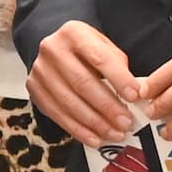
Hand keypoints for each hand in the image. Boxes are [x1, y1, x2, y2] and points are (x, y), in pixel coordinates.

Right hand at [28, 19, 145, 147]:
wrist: (55, 49)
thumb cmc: (86, 50)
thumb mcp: (104, 47)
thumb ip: (119, 67)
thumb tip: (136, 94)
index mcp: (74, 33)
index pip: (99, 58)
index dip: (118, 79)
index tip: (135, 97)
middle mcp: (52, 50)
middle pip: (82, 83)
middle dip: (107, 106)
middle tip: (126, 122)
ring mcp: (40, 71)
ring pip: (69, 103)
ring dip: (95, 123)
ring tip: (115, 133)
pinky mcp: (35, 90)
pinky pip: (57, 115)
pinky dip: (78, 130)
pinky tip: (95, 139)